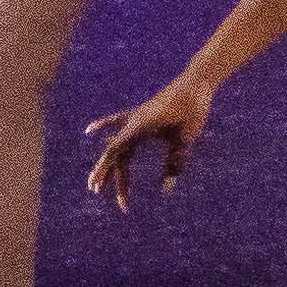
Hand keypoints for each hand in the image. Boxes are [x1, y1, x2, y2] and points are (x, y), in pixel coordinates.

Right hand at [83, 76, 213, 206]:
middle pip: (117, 154)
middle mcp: (133, 121)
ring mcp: (135, 117)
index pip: (114, 151)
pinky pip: (117, 122)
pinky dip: (103, 126)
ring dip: (111, 166)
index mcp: (141, 125)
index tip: (96, 186)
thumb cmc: (193, 108)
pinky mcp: (141, 115)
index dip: (103, 169)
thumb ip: (175, 161)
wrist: (196, 82)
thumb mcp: (186, 137)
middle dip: (113, 178)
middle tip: (122, 205)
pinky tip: (90, 130)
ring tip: (100, 186)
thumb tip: (166, 189)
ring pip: (117, 145)